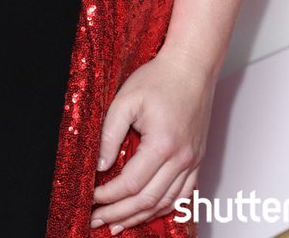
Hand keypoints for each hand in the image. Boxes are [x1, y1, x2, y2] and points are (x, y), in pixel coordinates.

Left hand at [89, 47, 214, 232]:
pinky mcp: (197, 159)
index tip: (91, 198)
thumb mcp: (125, 100)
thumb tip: (100, 166)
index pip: (131, 184)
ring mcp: (193, 161)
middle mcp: (182, 158)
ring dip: (141, 216)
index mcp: (163, 144)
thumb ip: (110, 134)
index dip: (108, 195)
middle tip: (97, 220)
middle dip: (119, 213)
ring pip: (166, 203)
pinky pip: (183, 195)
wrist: (191, 67)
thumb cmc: (160, 78)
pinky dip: (163, 208)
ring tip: (118, 223)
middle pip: (148, 200)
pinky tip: (148, 212)